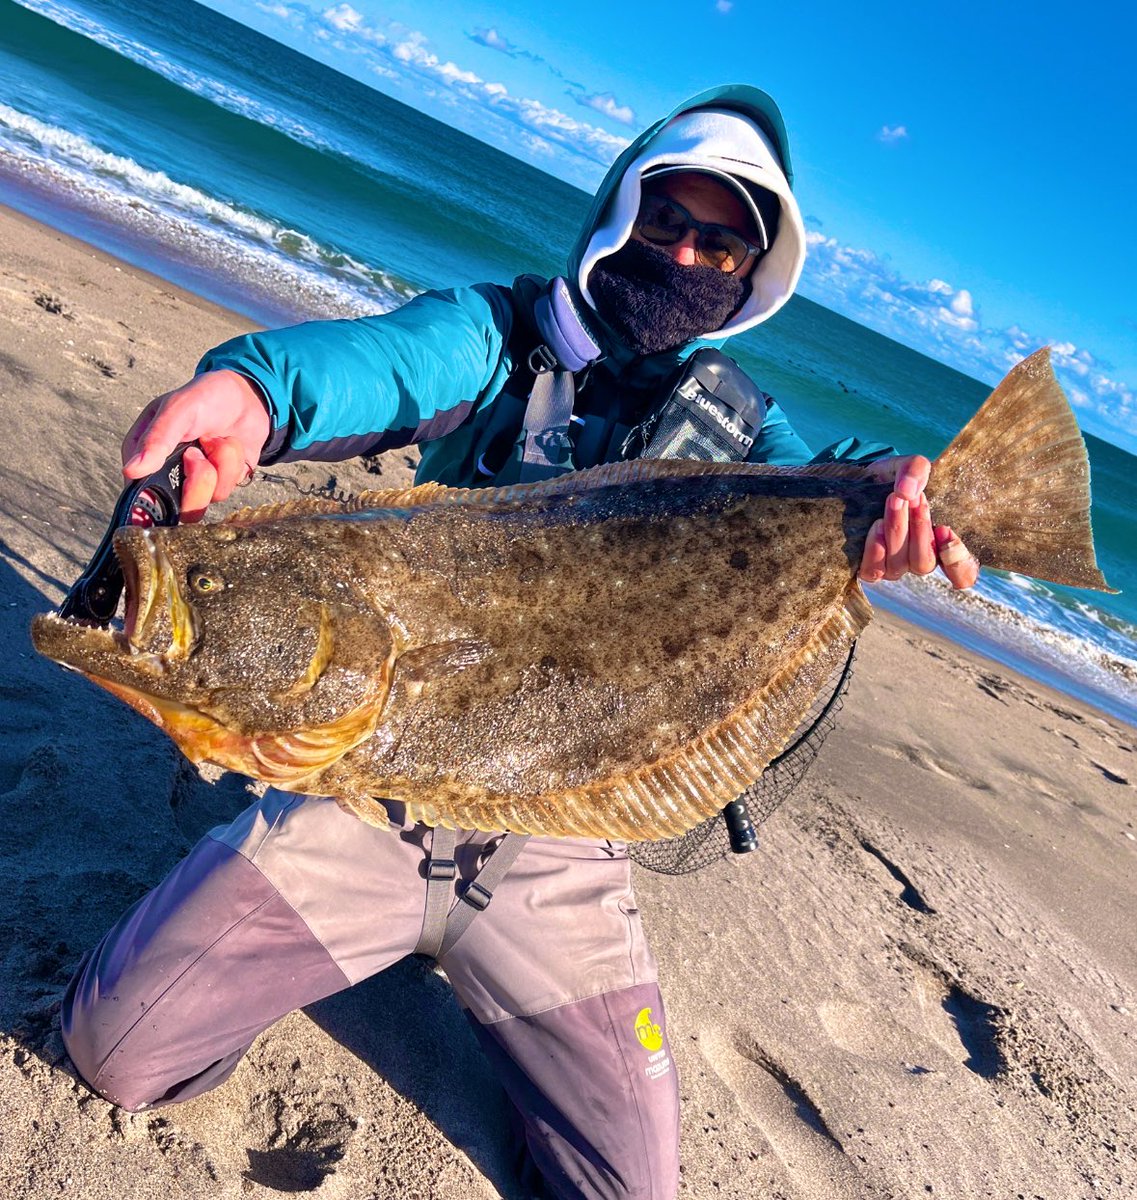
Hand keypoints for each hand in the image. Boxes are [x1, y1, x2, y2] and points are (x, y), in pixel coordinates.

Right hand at [121, 370, 271, 521]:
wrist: (246, 395)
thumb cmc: (204, 396)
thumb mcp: (178, 409)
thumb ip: (157, 440)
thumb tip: (131, 471)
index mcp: (144, 454)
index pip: (139, 495)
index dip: (151, 504)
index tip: (167, 496)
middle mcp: (167, 473)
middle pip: (177, 507)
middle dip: (197, 478)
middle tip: (197, 451)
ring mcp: (195, 481)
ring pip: (204, 501)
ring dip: (219, 466)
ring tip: (216, 441)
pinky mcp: (220, 484)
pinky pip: (225, 491)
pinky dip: (233, 467)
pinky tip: (229, 446)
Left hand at [858, 455, 978, 589]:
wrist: (863, 480)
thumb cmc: (895, 478)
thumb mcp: (910, 465)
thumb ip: (917, 470)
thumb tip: (908, 492)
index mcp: (941, 544)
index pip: (963, 574)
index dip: (958, 563)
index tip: (946, 530)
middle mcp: (919, 560)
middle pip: (924, 562)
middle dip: (919, 529)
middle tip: (912, 498)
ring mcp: (893, 566)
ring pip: (900, 564)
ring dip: (897, 531)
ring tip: (893, 501)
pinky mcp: (869, 566)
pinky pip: (874, 571)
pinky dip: (876, 549)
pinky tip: (877, 526)